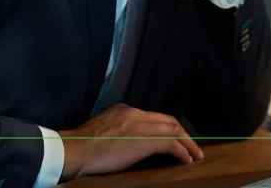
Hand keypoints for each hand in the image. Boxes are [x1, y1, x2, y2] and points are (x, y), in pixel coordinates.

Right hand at [58, 103, 203, 181]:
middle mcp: (136, 113)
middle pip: (168, 120)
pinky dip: (182, 151)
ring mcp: (141, 126)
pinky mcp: (145, 141)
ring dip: (187, 143)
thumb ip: (118, 129)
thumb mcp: (102, 128)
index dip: (168, 128)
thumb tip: (127, 141)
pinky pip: (171, 144)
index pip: (154, 117)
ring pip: (174, 129)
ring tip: (195, 155)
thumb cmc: (82, 145)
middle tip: (192, 147)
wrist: (75, 150)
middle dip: (182, 133)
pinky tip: (187, 160)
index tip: (175, 139)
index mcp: (126, 110)